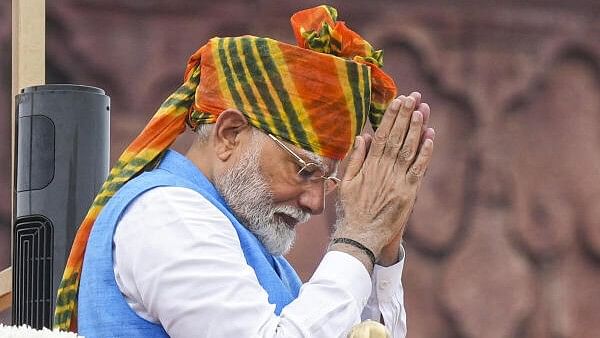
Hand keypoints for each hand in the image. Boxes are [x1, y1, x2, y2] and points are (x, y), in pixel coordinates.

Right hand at [330, 92, 434, 270]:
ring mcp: (398, 181)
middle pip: (397, 137)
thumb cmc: (351, 209)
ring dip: (416, 129)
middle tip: (413, 97)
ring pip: (409, 150)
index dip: (390, 117)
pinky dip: (425, 153)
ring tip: (422, 110)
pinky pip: (419, 169)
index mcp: (369, 165)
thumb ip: (355, 158)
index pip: (381, 135)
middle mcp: (384, 170)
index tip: (397, 101)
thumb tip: (362, 135)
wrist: (361, 235)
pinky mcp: (408, 193)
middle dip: (406, 116)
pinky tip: (430, 138)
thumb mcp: (347, 182)